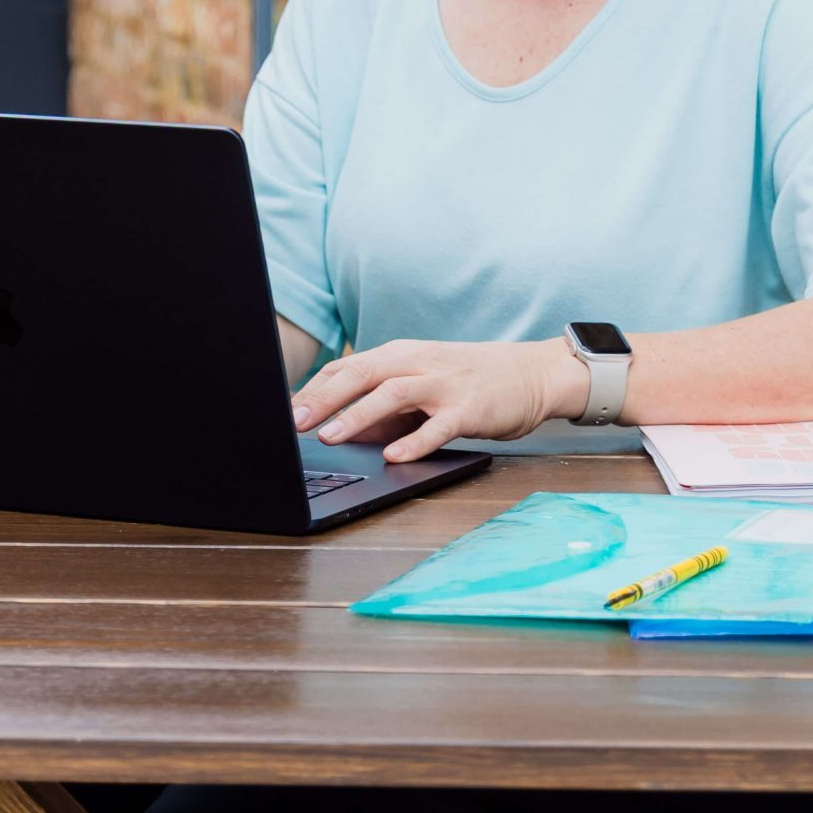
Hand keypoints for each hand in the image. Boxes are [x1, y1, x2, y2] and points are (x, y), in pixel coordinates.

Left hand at [291, 337, 584, 461]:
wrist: (528, 374)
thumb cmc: (465, 382)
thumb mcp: (418, 387)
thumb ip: (380, 408)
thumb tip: (339, 429)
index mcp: (398, 356)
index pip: (345, 368)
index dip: (313, 389)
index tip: (283, 411)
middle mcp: (416, 363)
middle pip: (361, 374)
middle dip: (323, 398)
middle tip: (294, 422)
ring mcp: (443, 384)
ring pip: (393, 394)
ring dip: (358, 415)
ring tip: (331, 436)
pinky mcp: (469, 408)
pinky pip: (438, 425)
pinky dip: (414, 440)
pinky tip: (393, 456)